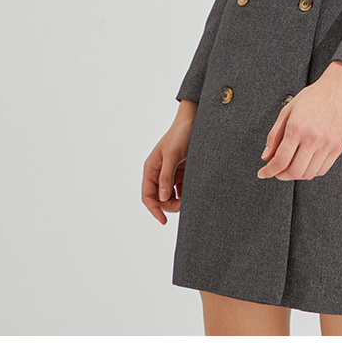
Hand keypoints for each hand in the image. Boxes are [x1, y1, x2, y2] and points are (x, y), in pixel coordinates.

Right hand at [141, 102, 196, 223]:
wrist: (193, 122)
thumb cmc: (180, 135)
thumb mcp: (172, 155)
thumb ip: (166, 176)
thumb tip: (163, 198)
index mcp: (151, 169)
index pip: (148, 195)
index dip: (154, 209)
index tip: (163, 220)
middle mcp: (158, 173)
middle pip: (160, 198)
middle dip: (170, 205)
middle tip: (183, 205)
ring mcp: (170, 173)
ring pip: (171, 196)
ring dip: (178, 201)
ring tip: (189, 199)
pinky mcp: (181, 172)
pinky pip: (181, 189)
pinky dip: (185, 193)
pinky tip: (192, 193)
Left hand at [257, 61, 341, 181]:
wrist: (339, 90)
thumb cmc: (314, 97)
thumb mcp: (287, 110)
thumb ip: (274, 135)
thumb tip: (266, 156)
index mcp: (297, 127)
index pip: (280, 160)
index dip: (268, 171)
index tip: (263, 173)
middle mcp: (313, 137)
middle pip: (294, 171)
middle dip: (281, 175)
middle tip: (276, 171)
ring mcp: (327, 144)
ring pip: (309, 174)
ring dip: (296, 175)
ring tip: (291, 167)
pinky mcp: (338, 147)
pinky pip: (322, 169)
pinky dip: (311, 172)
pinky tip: (306, 164)